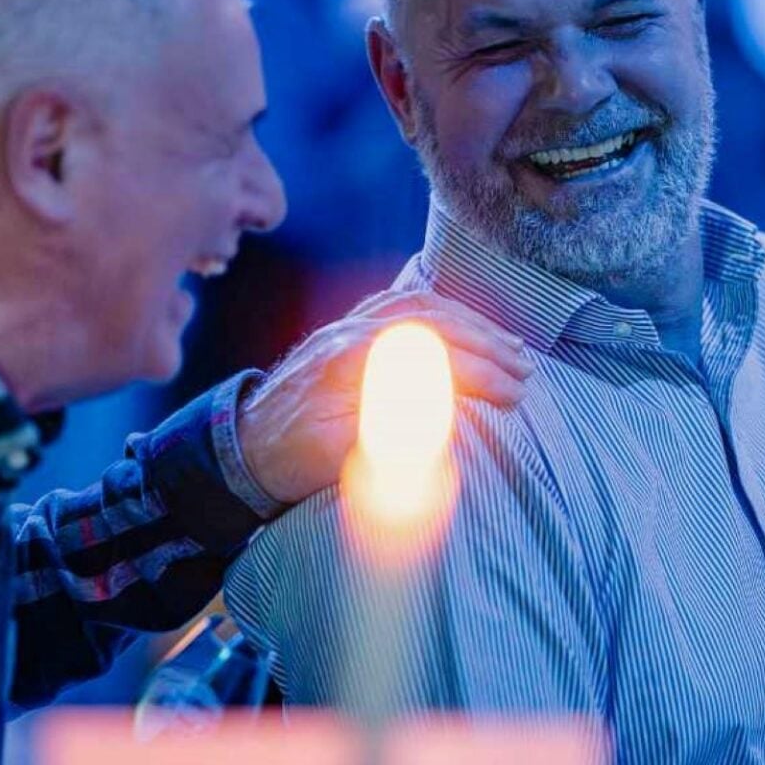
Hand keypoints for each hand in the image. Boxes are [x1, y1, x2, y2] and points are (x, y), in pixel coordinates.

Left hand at [236, 290, 534, 507]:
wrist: (239, 449)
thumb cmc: (288, 459)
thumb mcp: (338, 455)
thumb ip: (389, 434)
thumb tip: (445, 425)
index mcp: (348, 358)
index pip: (429, 351)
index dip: (479, 373)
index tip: (514, 396)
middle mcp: (348, 331)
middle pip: (430, 317)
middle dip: (485, 341)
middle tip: (525, 371)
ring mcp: (345, 326)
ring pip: (418, 304)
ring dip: (469, 324)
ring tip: (509, 349)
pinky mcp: (345, 332)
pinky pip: (400, 305)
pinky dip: (441, 313)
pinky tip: (466, 328)